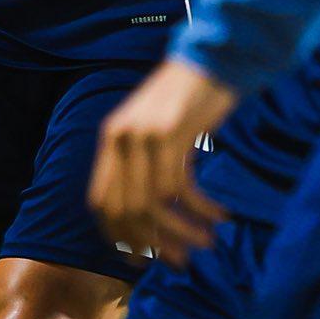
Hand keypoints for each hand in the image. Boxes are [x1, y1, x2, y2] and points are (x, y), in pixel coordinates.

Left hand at [89, 59, 238, 266]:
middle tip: (179, 260)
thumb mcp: (153, 129)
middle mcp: (121, 138)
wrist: (211, 58)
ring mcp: (144, 134)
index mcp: (111, 137)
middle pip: (126, 208)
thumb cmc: (187, 98)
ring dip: (181, 232)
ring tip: (205, 244)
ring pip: (154, 203)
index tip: (139, 257)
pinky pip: (181, 188)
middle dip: (153, 241)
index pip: (100, 201)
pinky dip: (200, 209)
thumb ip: (143, 164)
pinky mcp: (171, 133)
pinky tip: (219, 216)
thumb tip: (149, 216)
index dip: (117, 234)